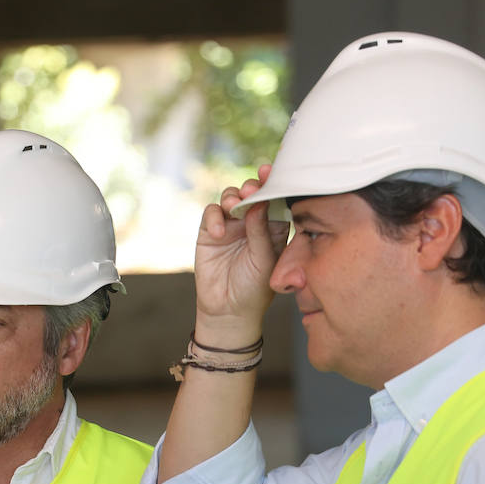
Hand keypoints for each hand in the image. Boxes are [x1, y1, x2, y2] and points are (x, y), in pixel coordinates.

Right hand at [192, 165, 291, 345]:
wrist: (228, 311)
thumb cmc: (254, 289)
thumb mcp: (265, 260)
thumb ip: (262, 231)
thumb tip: (258, 203)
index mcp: (274, 227)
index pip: (275, 199)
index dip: (273, 184)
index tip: (270, 172)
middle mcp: (253, 222)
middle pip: (252, 193)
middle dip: (252, 186)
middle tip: (251, 189)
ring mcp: (231, 225)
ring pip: (231, 198)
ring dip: (233, 197)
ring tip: (234, 205)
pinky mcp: (209, 231)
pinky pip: (211, 213)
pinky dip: (215, 217)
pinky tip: (218, 232)